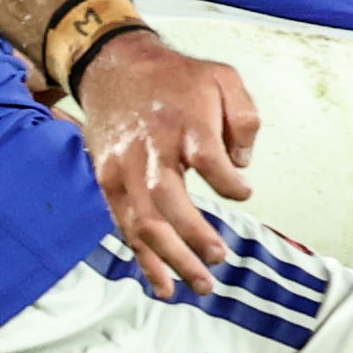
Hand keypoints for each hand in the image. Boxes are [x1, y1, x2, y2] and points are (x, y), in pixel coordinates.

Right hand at [78, 29, 257, 298]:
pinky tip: (164, 285)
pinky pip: (126, 226)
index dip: (229, 182)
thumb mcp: (222, 77)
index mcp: (183, 122)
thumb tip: (242, 164)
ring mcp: (124, 168)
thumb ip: (244, 118)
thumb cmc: (176, 78)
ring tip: (201, 285)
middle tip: (219, 260)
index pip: (209, 160)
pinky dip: (144, 259)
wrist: (114, 67)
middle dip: (194, 236)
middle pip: (167, 200)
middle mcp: (150, 149)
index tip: (243, 191)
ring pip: (144, 222)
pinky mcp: (108, 181)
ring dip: (171, 259)